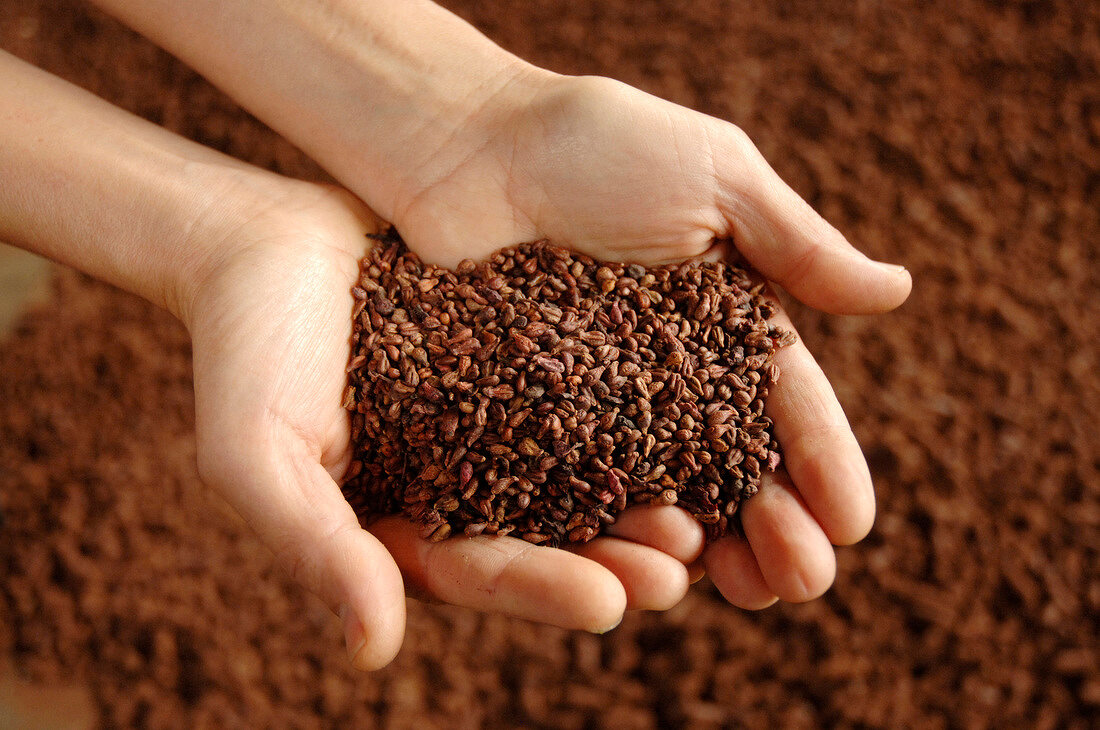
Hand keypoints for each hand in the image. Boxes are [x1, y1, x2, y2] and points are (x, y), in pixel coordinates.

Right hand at [184, 175, 706, 669]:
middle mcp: (461, 484)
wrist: (265, 243)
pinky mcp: (520, 362)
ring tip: (702, 511)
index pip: (479, 573)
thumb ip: (313, 545)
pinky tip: (691, 412)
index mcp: (403, 524)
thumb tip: (374, 649)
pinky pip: (585, 390)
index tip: (608, 601)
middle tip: (679, 569)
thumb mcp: (257, 453)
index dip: (542, 590)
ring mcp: (495, 423)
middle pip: (547, 536)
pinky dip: (634, 410)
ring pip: (580, 472)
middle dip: (613, 560)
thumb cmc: (244, 349)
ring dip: (639, 498)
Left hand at [367, 74, 912, 607]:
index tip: (853, 523)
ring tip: (736, 589)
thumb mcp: (713, 176)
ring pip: (664, 488)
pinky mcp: (526, 414)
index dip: (821, 462)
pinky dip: (613, 526)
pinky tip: (642, 566)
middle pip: (732, 463)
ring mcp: (597, 399)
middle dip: (773, 523)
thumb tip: (899, 290)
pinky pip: (578, 482)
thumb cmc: (594, 144)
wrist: (466, 143)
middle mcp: (667, 371)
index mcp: (725, 319)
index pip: (786, 401)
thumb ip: (796, 241)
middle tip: (802, 583)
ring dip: (705, 544)